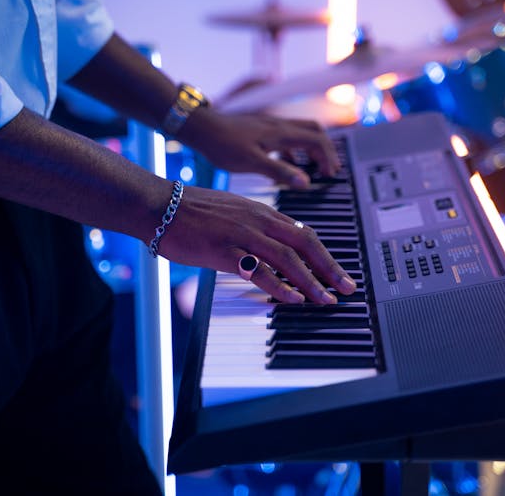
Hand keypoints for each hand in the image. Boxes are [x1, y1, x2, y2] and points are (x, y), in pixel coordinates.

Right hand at [156, 185, 355, 303]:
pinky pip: (259, 269)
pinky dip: (279, 285)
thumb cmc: (191, 212)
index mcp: (262, 212)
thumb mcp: (232, 214)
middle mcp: (258, 221)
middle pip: (305, 245)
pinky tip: (292, 298)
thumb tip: (273, 247)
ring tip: (325, 299)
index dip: (325, 255)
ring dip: (311, 281)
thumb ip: (255, 228)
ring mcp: (242, 234)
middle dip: (329, 268)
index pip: (304, 234)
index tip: (337, 272)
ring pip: (288, 259)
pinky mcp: (224, 250)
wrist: (159, 206)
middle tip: (345, 287)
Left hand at [187, 111, 341, 189]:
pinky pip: (286, 138)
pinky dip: (293, 151)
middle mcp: (279, 126)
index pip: (317, 140)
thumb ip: (280, 172)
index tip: (330, 174)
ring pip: (301, 133)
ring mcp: (270, 126)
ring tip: (311, 170)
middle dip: (325, 150)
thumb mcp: (252, 162)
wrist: (201, 127)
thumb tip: (306, 183)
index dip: (328, 157)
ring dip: (310, 150)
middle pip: (314, 132)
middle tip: (328, 170)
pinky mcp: (261, 130)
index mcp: (281, 133)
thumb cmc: (223, 144)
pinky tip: (286, 165)